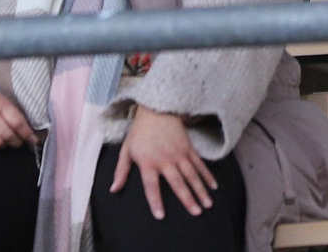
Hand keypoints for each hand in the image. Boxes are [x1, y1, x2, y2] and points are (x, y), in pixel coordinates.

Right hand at [0, 92, 38, 149]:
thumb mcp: (4, 103)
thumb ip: (16, 116)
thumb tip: (33, 134)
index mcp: (0, 104)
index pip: (17, 122)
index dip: (27, 134)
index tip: (33, 140)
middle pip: (8, 135)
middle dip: (16, 142)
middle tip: (18, 141)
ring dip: (4, 145)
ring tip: (5, 141)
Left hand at [109, 105, 217, 220]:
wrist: (155, 110)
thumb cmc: (139, 133)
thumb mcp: (126, 150)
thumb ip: (121, 171)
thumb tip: (113, 190)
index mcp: (148, 162)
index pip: (151, 185)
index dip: (155, 201)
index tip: (160, 216)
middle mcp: (165, 159)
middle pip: (177, 182)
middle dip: (187, 198)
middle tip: (196, 213)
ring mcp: (179, 154)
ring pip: (191, 175)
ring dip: (200, 190)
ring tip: (208, 204)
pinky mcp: (188, 148)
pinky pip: (199, 164)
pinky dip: (207, 175)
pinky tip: (214, 187)